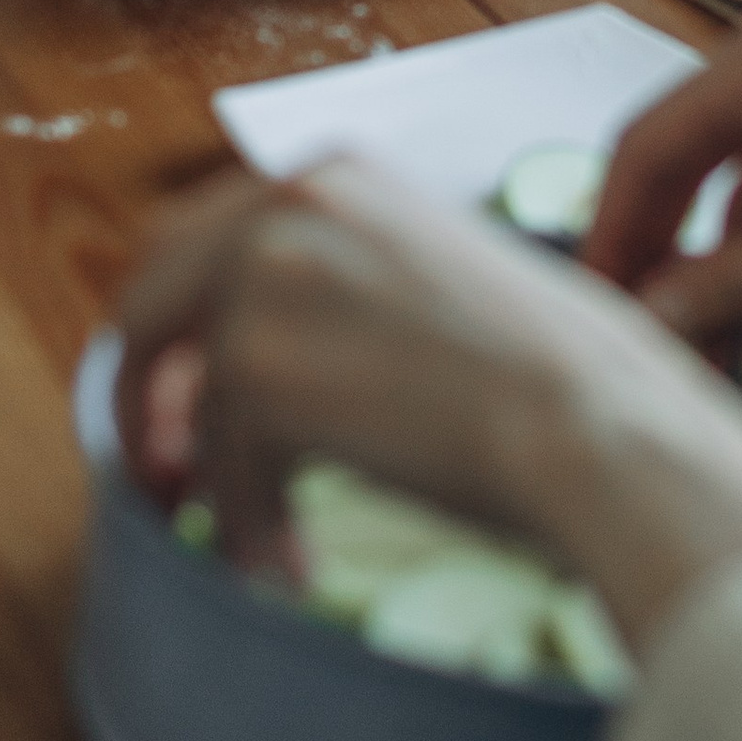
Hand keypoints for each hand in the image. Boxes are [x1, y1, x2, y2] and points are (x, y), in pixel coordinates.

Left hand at [114, 159, 741, 652]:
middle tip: (167, 472)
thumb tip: (279, 362)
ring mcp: (264, 280)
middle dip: (147, 392)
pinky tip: (289, 567)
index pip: (204, 238)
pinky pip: (222, 466)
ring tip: (256, 543)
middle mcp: (288, 203)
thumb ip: (350, 290)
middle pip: (152, 296)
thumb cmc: (560, 372)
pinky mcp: (257, 367)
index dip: (182, 329)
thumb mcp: (441, 280)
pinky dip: (249, 526)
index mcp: (337, 172)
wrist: (594, 423)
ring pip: (189, 395)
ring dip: (210, 479)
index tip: (184, 399)